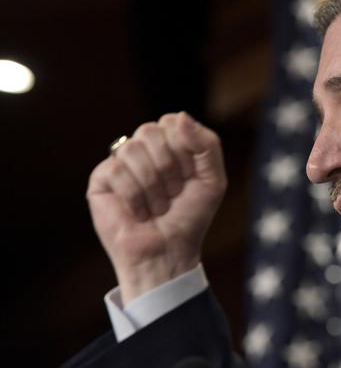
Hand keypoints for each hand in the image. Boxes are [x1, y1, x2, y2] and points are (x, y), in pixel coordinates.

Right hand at [87, 112, 226, 302]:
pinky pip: (116, 169)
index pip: (173, 121)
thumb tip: (180, 116)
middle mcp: (144, 149)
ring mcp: (121, 163)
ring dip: (153, 184)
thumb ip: (207, 145)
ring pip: (132, 149)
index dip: (185, 150)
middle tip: (174, 193)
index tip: (191, 177)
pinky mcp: (101, 180)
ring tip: (157, 206)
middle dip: (169, 167)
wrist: (169, 251)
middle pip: (151, 130)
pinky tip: (139, 212)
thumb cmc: (190, 217)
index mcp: (170, 144)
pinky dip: (134, 195)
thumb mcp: (212, 180)